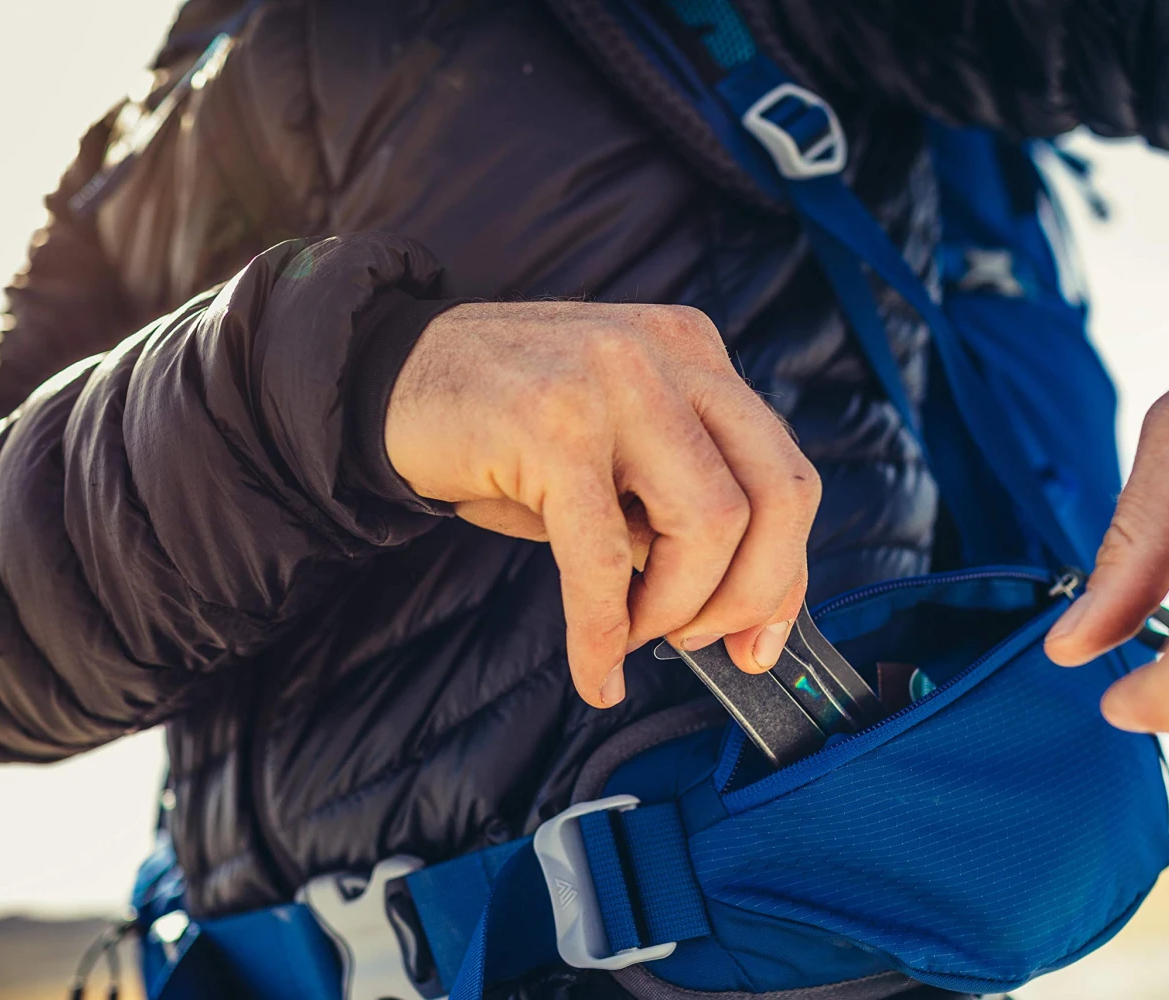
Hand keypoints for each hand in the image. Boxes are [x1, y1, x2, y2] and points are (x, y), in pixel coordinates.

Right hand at [385, 301, 820, 707]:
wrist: (382, 380)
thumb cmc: (503, 434)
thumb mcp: (613, 451)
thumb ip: (679, 501)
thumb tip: (740, 612)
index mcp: (695, 352)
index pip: (784, 472)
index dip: (785, 576)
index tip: (759, 646)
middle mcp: (667, 354)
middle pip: (774, 495)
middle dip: (750, 596)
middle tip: (697, 642)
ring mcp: (612, 379)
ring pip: (708, 523)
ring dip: (676, 609)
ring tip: (632, 633)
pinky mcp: (550, 424)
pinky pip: (602, 558)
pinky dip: (603, 633)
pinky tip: (594, 670)